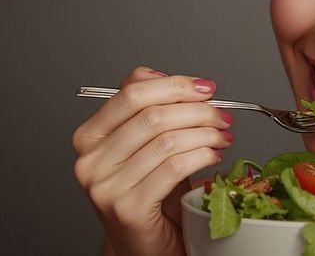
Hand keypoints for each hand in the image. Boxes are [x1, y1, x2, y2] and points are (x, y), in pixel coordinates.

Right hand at [73, 67, 233, 255]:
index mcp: (90, 136)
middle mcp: (90, 160)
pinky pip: (174, 167)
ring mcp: (105, 186)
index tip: (205, 88)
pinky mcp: (128, 208)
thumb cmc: (149, 192)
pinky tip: (214, 155)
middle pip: (153, 116)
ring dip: (206, 133)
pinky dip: (203, 155)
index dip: (174, 85)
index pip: (132, 93)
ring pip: (167, 140)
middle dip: (198, 110)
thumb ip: (145, 108)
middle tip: (222, 114)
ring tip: (223, 135)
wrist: (144, 244)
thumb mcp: (145, 144)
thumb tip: (162, 75)